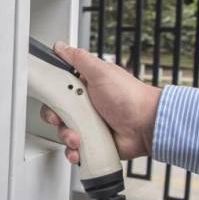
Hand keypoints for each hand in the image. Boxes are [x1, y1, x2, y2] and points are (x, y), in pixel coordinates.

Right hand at [40, 42, 160, 163]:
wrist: (147, 125)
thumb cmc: (129, 96)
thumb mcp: (101, 71)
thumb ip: (78, 59)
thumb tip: (61, 47)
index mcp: (84, 86)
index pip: (58, 89)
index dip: (51, 95)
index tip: (52, 100)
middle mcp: (84, 105)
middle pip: (57, 112)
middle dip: (56, 118)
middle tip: (63, 119)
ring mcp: (88, 124)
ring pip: (63, 132)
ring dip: (67, 136)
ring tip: (78, 137)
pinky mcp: (92, 141)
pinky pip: (74, 149)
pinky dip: (74, 152)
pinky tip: (79, 149)